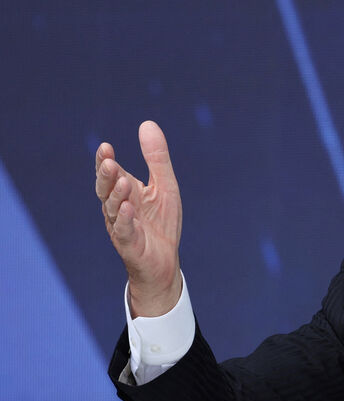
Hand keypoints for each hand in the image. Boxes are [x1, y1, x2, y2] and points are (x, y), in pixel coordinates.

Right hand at [95, 121, 182, 317]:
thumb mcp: (164, 185)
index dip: (105, 161)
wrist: (164, 260)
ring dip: (117, 195)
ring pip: (113, 209)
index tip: (106, 147)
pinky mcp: (129, 244)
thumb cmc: (161, 222)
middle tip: (109, 161)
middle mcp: (117, 207)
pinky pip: (124, 230)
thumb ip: (156, 158)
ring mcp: (121, 225)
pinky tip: (128, 208)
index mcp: (125, 191)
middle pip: (106, 189)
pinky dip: (125, 219)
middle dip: (106, 176)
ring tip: (123, 182)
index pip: (111, 173)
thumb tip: (147, 123)